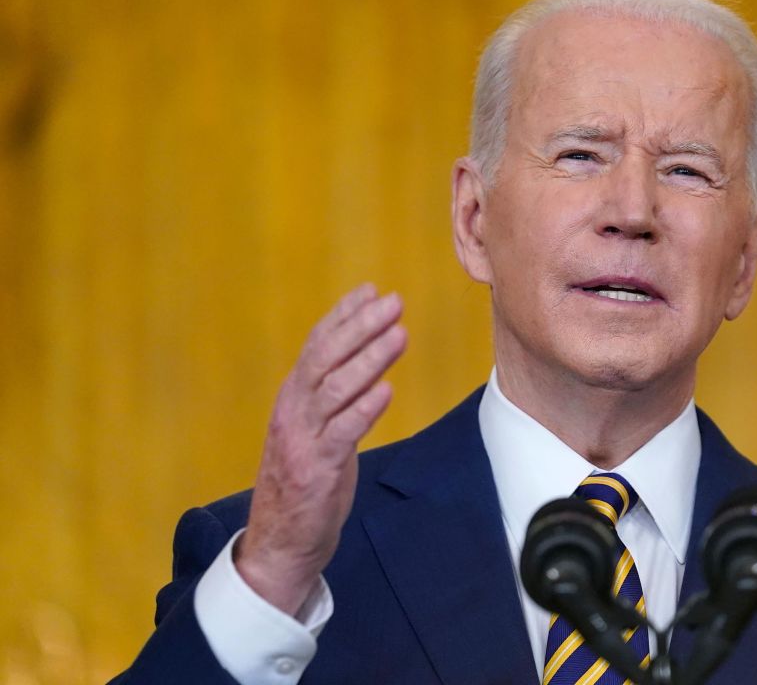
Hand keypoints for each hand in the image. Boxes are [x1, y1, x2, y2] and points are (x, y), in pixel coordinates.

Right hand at [235, 284, 406, 616]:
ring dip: (370, 358)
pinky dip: (364, 408)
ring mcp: (302, 440)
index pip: (317, 345)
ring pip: (335, 388)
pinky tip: (387, 390)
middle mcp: (293, 411)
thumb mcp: (316, 430)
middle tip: (392, 302)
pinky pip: (342, 432)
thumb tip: (364, 357)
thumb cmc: (305, 482)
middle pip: (326, 358)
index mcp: (293, 398)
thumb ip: (333, 396)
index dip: (343, 315)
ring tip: (399, 333)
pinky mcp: (317, 470)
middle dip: (360, 326)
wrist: (279, 544)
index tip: (371, 289)